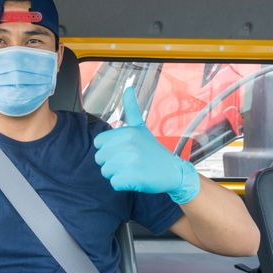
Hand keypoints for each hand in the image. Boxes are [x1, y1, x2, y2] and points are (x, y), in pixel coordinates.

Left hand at [93, 87, 199, 203]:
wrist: (174, 172)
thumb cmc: (153, 150)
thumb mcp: (141, 127)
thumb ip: (131, 109)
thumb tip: (128, 87)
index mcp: (127, 132)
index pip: (98, 144)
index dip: (108, 150)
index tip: (123, 151)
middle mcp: (128, 145)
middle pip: (100, 159)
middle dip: (112, 163)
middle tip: (130, 162)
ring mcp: (131, 162)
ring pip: (106, 172)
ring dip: (117, 174)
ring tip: (133, 170)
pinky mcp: (133, 178)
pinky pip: (114, 183)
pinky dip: (122, 184)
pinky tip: (135, 179)